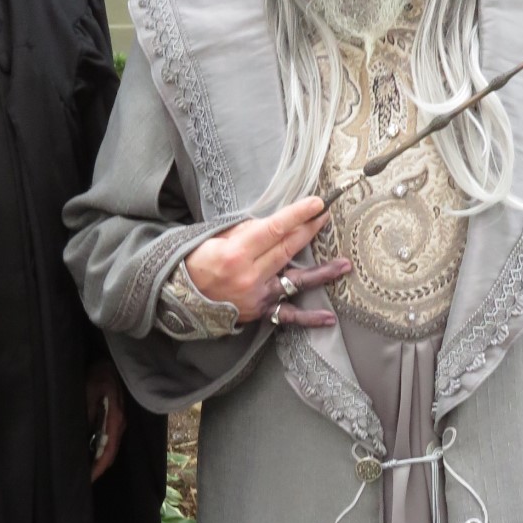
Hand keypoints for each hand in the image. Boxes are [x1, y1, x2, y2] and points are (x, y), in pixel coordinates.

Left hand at [86, 361, 126, 480]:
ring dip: (98, 460)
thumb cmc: (98, 375)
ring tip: (85, 472)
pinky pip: (108, 440)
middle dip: (98, 468)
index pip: (108, 451)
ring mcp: (119, 422)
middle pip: (110, 454)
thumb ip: (88, 412)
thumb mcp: (88, 392)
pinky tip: (89, 455)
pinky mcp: (115, 420)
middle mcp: (120, 424)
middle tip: (83, 482)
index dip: (98, 467)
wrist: (109, 363)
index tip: (89, 480)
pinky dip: (99, 450)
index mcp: (115, 419)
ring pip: (110, 448)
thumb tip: (84, 436)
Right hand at [183, 196, 351, 329]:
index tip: (317, 204)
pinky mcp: (259, 312)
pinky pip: (287, 316)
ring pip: (295, 281)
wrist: (178, 297)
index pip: (274, 229)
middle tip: (326, 216)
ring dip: (322, 272)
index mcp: (235, 253)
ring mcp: (257, 296)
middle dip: (309, 230)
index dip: (297, 215)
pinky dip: (308, 318)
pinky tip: (328, 317)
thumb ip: (244, 231)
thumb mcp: (213, 237)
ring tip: (344, 264)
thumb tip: (273, 223)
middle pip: (287, 249)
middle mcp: (249, 275)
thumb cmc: (195, 261)